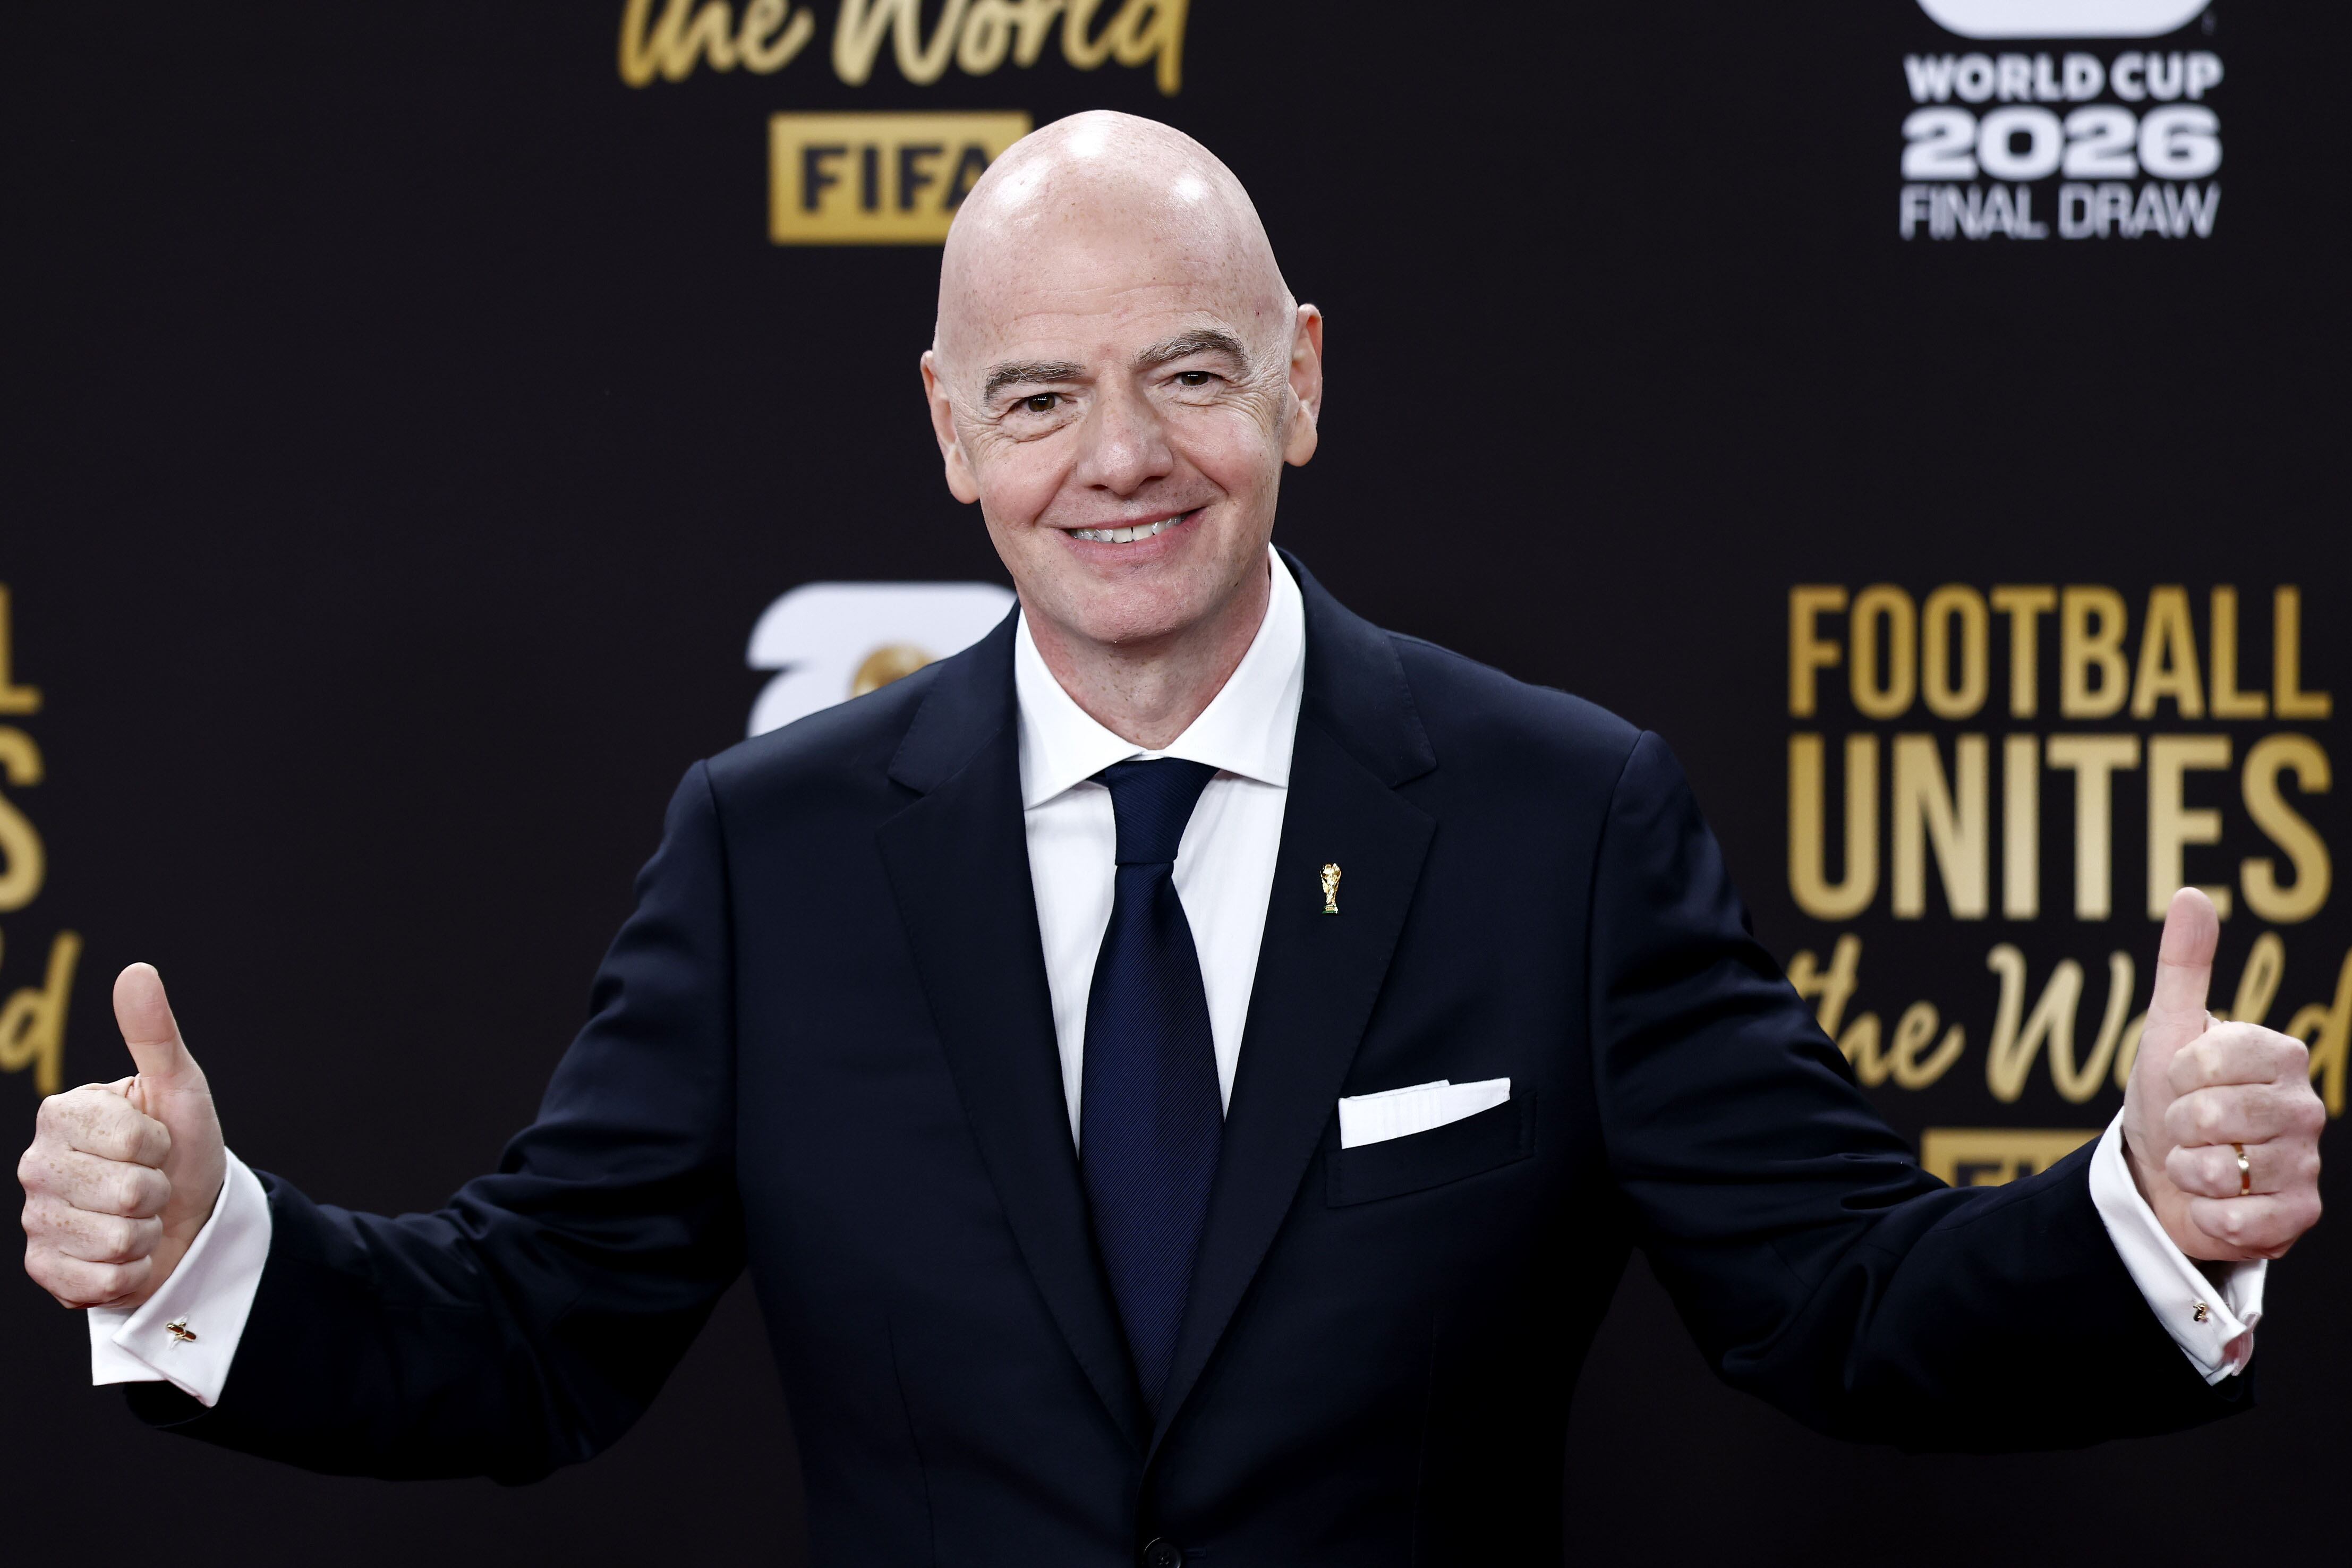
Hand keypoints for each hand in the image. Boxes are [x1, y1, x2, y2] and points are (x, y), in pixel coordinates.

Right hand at [19, 964, 226, 1308]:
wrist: (187, 1216)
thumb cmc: (182, 1147)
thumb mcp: (179, 1087)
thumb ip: (154, 1033)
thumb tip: (137, 971)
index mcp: (61, 1114)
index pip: (133, 1140)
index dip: (161, 1144)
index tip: (156, 1143)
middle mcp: (36, 1165)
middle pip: (128, 1192)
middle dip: (157, 1191)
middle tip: (152, 1184)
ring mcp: (36, 1220)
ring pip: (117, 1239)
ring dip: (146, 1233)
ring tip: (140, 1217)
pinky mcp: (45, 1269)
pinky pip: (101, 1282)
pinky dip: (130, 1273)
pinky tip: (126, 1255)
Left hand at [2122, 888, 2325, 1262]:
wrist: (2163, 1173)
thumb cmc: (2170, 1098)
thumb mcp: (2168, 1028)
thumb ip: (2184, 964)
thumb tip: (2192, 894)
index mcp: (2278, 1054)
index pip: (2207, 1060)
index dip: (2177, 1074)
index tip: (2181, 1079)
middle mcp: (2304, 1106)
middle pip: (2212, 1116)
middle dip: (2178, 1124)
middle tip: (2187, 1127)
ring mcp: (2307, 1163)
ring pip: (2221, 1170)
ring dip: (2188, 1170)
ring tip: (2200, 1162)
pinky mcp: (2299, 1217)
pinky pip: (2240, 1222)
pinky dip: (2209, 1215)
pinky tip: (2214, 1203)